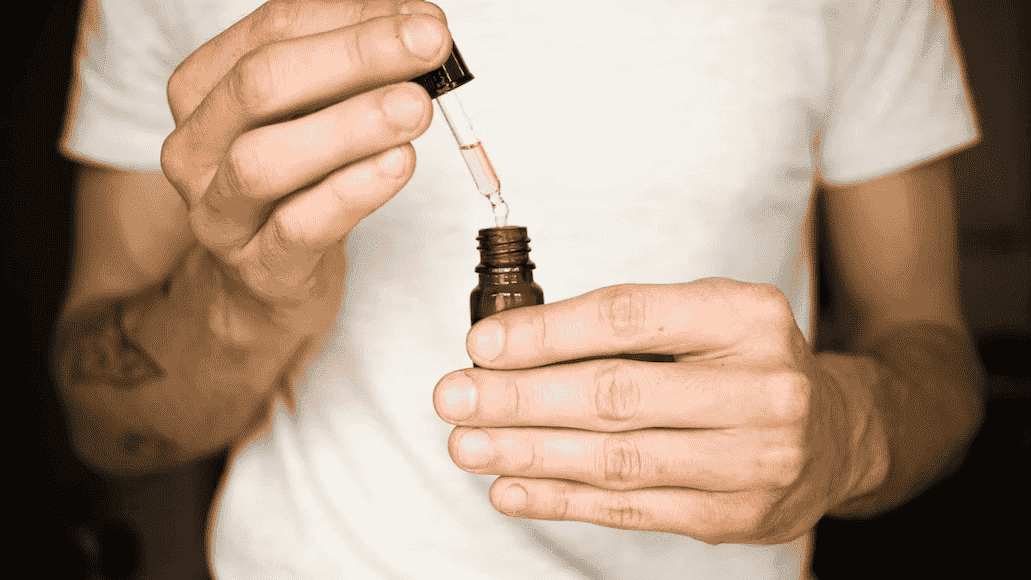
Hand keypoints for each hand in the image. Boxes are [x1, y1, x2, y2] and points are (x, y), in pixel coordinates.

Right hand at [161, 0, 450, 331]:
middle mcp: (197, 147)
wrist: (267, 281)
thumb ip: (352, 72)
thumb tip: (419, 31)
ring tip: (416, 107)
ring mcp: (220, 212)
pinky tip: (397, 164)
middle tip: (428, 45)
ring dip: (351, 126)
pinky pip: (298, 228)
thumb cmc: (296, 185)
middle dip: (355, 56)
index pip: (274, 29)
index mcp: (205, 88)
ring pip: (266, 160)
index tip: (423, 19)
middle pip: (262, 84)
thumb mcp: (313, 116)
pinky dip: (350, 193)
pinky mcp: (259, 267)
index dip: (353, 17)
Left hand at [433, 279, 886, 544]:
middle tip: (454, 397)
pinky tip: (512, 488)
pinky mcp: (734, 516)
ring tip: (467, 444)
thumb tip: (509, 347)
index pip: (628, 319)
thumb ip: (625, 328)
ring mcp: (752, 461)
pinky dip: (562, 499)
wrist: (833, 434)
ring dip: (528, 454)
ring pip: (616, 459)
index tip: (482, 344)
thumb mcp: (705, 318)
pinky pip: (630, 510)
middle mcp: (761, 388)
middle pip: (615, 394)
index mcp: (748, 317)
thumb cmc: (745, 363)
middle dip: (520, 399)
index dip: (546, 333)